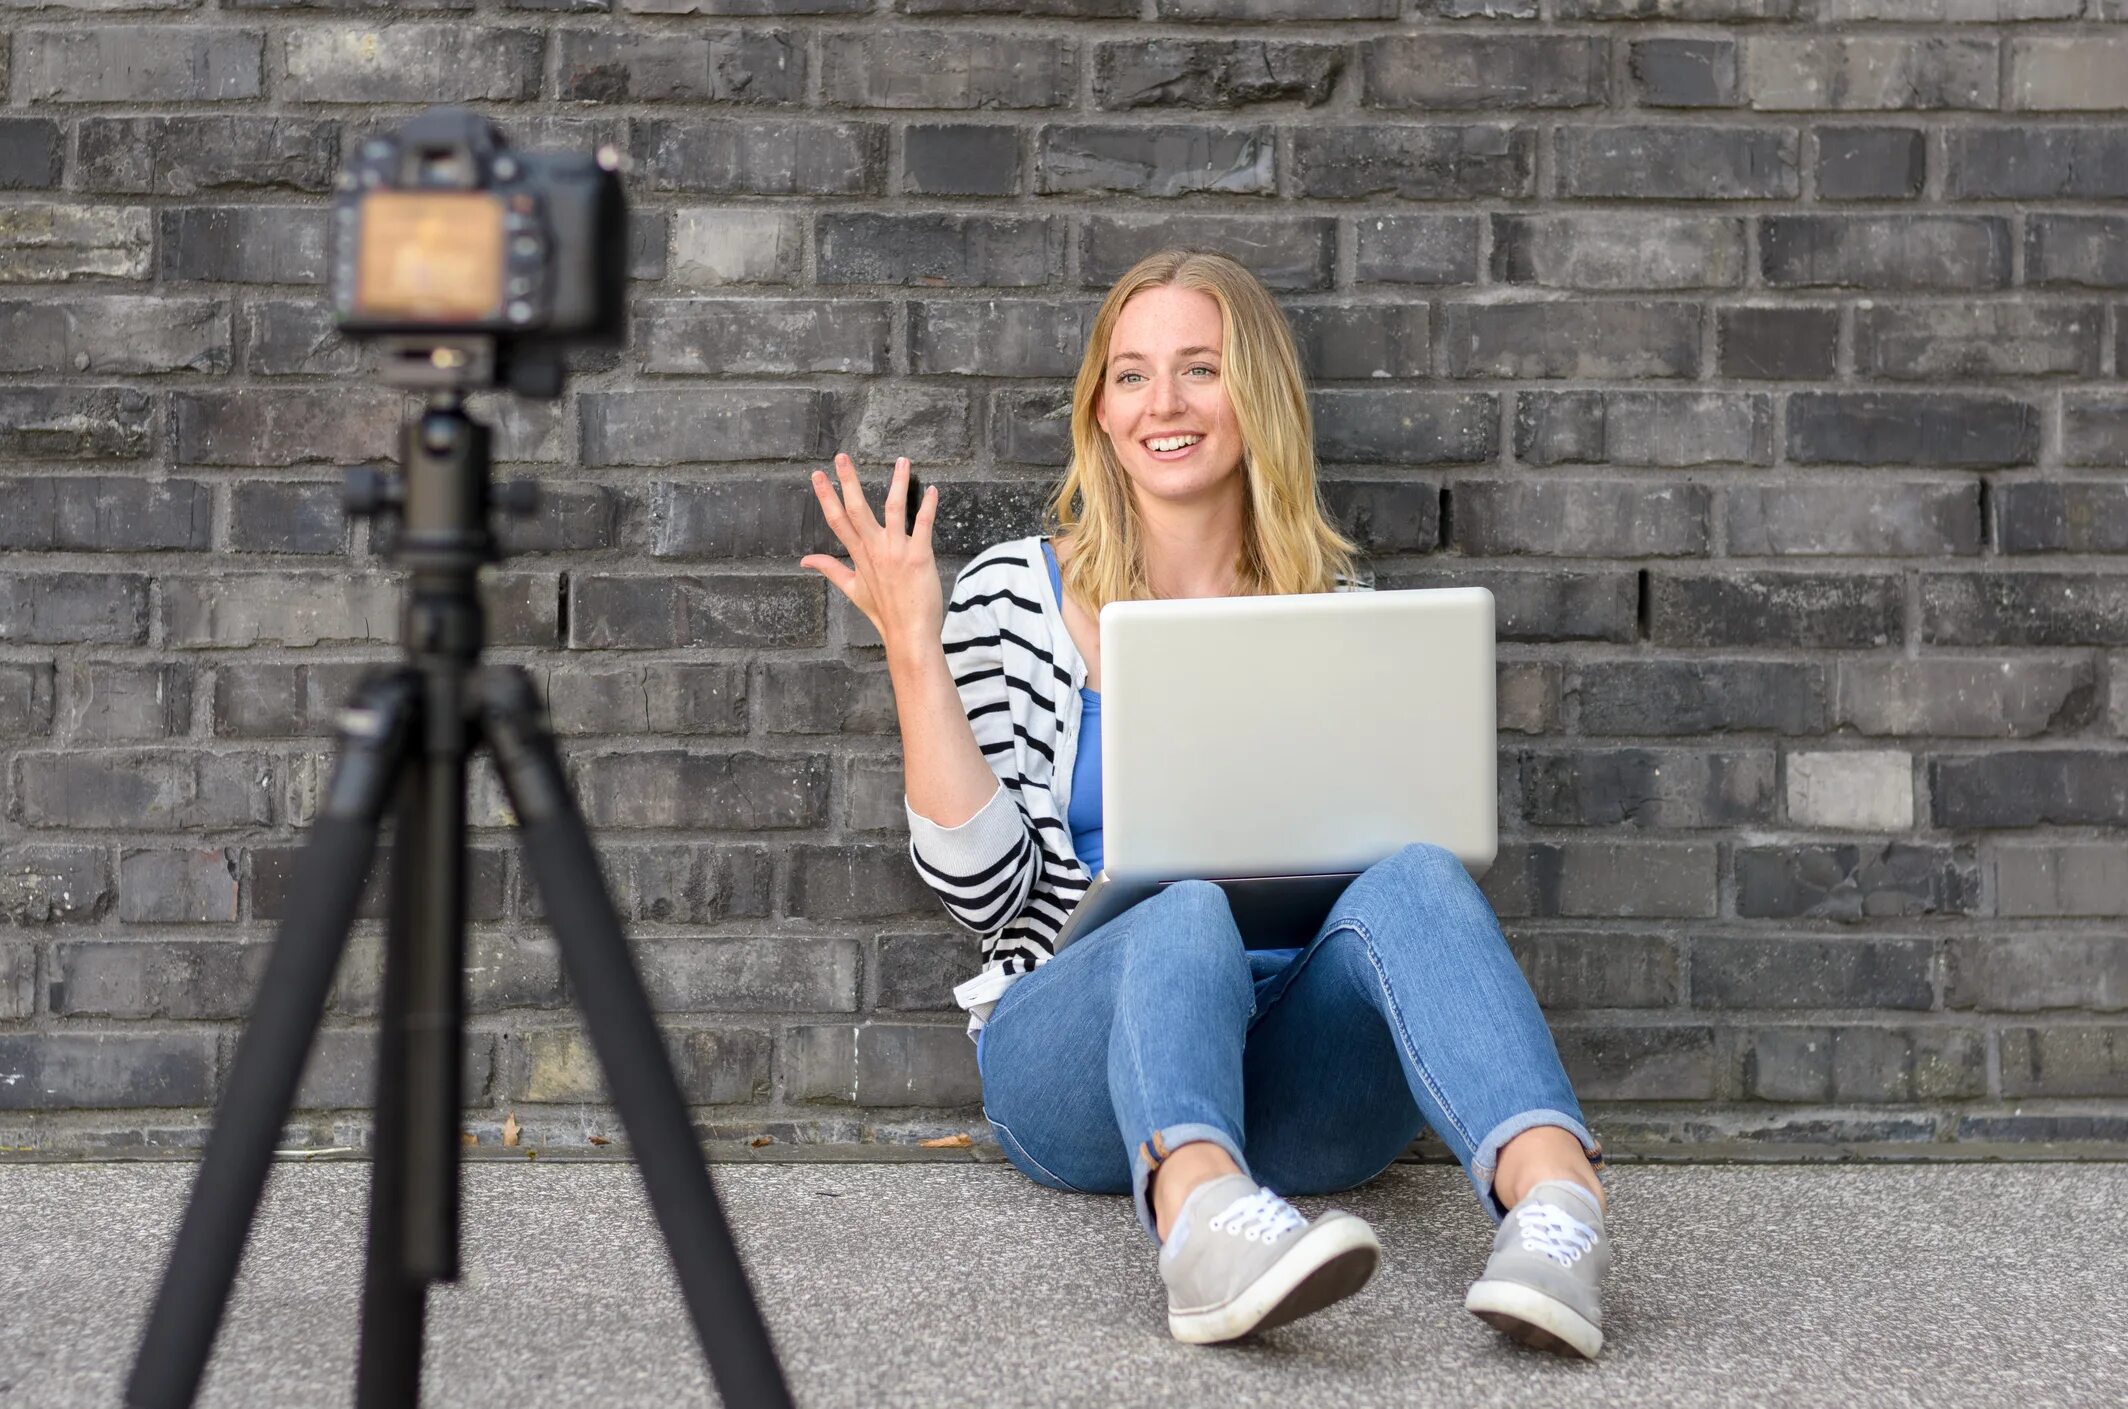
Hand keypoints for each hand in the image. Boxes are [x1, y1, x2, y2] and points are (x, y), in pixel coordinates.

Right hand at [799, 452, 942, 650]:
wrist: (908, 634)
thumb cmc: (883, 612)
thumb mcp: (852, 589)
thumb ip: (830, 569)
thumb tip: (805, 560)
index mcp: (859, 555)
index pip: (837, 520)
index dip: (826, 496)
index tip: (818, 475)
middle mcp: (875, 550)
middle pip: (857, 509)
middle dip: (848, 481)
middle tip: (842, 457)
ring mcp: (896, 552)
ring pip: (894, 509)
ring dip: (898, 483)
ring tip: (902, 461)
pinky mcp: (919, 556)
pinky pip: (923, 525)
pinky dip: (928, 506)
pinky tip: (933, 490)